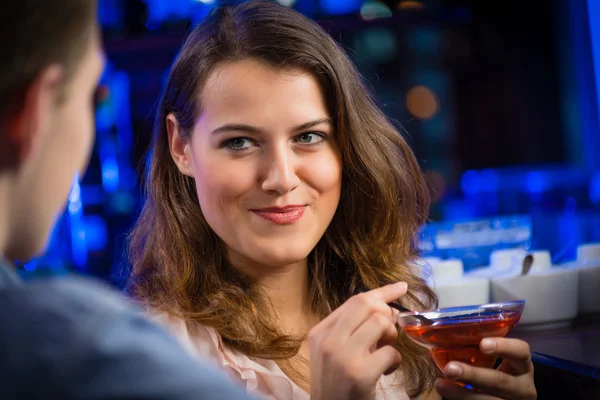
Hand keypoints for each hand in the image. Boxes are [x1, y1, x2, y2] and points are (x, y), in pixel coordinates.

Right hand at [308, 282, 406, 399]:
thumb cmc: (336, 385)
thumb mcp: (334, 353)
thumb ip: (353, 329)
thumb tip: (389, 309)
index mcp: (320, 332)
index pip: (354, 300)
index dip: (382, 292)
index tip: (401, 287)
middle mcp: (328, 341)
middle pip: (367, 305)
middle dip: (387, 314)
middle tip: (388, 333)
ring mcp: (343, 356)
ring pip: (380, 323)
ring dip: (392, 337)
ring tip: (385, 352)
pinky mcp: (359, 374)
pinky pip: (390, 352)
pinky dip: (395, 360)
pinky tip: (386, 371)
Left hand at [434, 337, 536, 399]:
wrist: (498, 397)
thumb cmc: (490, 373)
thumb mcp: (490, 362)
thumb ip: (473, 351)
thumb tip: (436, 341)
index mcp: (522, 366)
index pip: (521, 351)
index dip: (505, 347)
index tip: (483, 344)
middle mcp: (523, 387)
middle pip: (500, 381)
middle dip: (474, 375)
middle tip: (450, 368)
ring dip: (462, 393)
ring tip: (441, 384)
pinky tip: (446, 395)